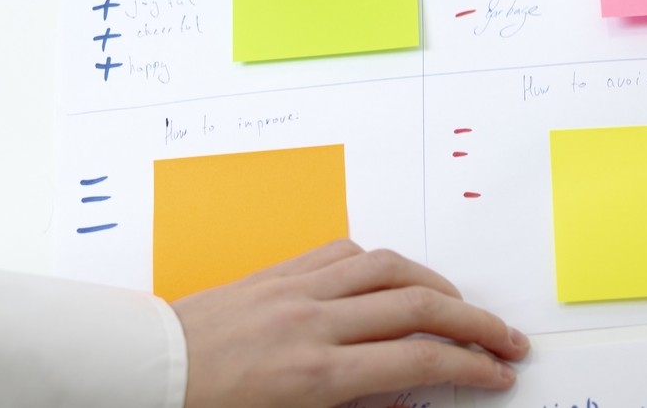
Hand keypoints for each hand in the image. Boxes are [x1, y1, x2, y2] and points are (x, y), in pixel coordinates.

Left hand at [172, 240, 529, 407]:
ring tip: (461, 307)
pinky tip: (394, 281)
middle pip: (420, 308)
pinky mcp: (275, 274)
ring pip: (389, 268)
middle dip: (476, 324)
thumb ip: (355, 407)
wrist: (139, 376)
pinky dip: (380, 264)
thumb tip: (405, 396)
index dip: (471, 366)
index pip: (420, 360)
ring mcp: (294, 292)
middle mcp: (312, 325)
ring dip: (438, 285)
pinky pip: (342, 253)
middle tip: (506, 340)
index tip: (498, 375)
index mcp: (316, 376)